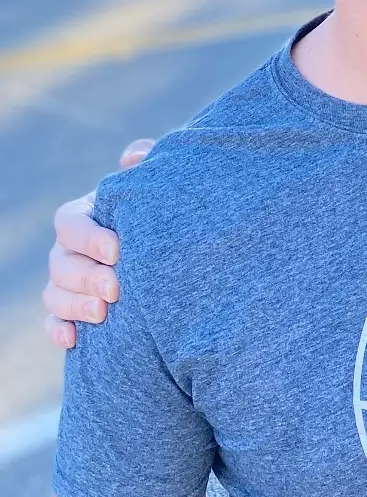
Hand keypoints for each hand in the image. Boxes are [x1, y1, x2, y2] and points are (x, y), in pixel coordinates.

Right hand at [42, 139, 151, 349]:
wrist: (182, 254)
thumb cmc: (168, 213)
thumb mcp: (161, 188)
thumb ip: (147, 168)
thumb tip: (134, 155)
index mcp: (89, 215)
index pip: (69, 223)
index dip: (88, 237)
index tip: (117, 250)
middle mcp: (74, 249)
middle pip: (60, 262)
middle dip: (86, 277)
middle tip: (116, 288)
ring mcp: (71, 282)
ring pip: (54, 294)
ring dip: (74, 305)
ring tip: (104, 313)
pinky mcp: (76, 312)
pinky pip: (54, 323)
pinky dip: (59, 331)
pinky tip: (76, 340)